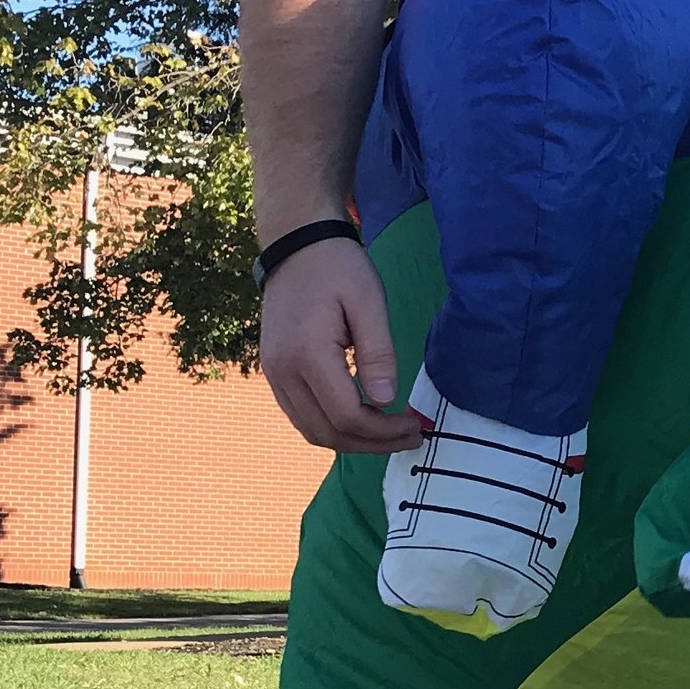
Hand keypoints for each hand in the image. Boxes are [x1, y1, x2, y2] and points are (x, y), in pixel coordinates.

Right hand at [259, 236, 422, 454]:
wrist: (296, 244)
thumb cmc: (338, 267)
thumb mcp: (369, 301)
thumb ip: (378, 352)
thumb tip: (386, 400)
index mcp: (307, 354)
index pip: (346, 416)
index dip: (383, 431)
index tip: (415, 425)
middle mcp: (283, 372)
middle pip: (327, 433)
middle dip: (372, 444)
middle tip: (410, 437)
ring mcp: (274, 374)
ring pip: (312, 431)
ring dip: (352, 441)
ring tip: (389, 433)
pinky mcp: (274, 372)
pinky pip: (301, 416)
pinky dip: (333, 426)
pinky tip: (362, 418)